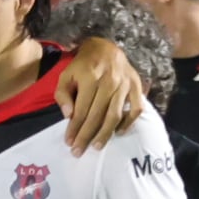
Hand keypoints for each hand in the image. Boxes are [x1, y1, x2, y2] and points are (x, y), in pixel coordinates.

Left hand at [55, 36, 145, 152]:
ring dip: (105, 134)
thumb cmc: (83, 64)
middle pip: (97, 115)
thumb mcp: (66, 74)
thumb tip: (69, 115)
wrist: (105, 47)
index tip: (69, 142)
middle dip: (87, 135)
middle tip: (79, 151)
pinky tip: (119, 132)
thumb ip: (62, 94)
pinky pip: (136, 109)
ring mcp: (125, 84)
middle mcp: (109, 81)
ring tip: (96, 146)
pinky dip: (129, 123)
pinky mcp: (136, 86)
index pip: (81, 109)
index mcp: (89, 77)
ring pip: (115, 115)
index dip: (75, 128)